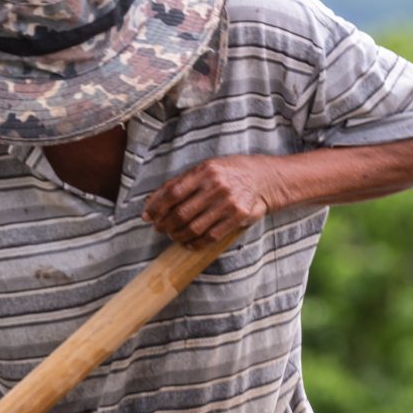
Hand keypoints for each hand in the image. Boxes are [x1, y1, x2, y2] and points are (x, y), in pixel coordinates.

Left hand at [144, 155, 286, 246]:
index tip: (147, 216)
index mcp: (205, 171)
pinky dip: (195, 243)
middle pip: (181, 213)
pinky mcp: (238, 217)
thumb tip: (150, 202)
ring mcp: (228, 203)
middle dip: (164, 225)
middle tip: (159, 228)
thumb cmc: (229, 173)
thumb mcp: (206, 169)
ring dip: (177, 235)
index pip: (172, 192)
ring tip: (172, 235)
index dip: (156, 207)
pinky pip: (210, 237)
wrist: (265, 178)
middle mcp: (216, 187)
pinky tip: (188, 243)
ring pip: (194, 227)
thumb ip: (179, 183)